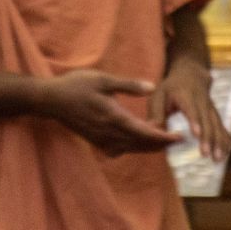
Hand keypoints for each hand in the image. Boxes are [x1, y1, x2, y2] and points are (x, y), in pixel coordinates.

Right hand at [32, 69, 181, 156]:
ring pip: (132, 149)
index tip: (180, 136)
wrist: (50, 100)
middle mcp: (109, 133)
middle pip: (142, 145)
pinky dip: (133, 148)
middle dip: (162, 144)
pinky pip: (120, 150)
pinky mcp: (96, 141)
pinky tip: (138, 143)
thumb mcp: (103, 79)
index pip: (146, 133)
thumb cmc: (75, 86)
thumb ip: (129, 85)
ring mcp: (102, 140)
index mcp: (114, 117)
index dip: (165, 137)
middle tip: (179, 139)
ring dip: (149, 147)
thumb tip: (153, 88)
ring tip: (164, 142)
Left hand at [149, 56, 230, 161]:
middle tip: (206, 155)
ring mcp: (211, 109)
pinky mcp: (215, 115)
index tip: (197, 134)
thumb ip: (156, 112)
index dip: (195, 121)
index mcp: (185, 96)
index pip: (191, 109)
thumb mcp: (159, 94)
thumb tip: (152, 130)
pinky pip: (222, 128)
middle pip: (207, 121)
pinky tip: (225, 154)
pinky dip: (224, 141)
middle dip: (208, 138)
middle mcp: (201, 102)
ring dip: (219, 143)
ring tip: (217, 160)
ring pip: (217, 126)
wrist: (191, 74)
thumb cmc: (170, 88)